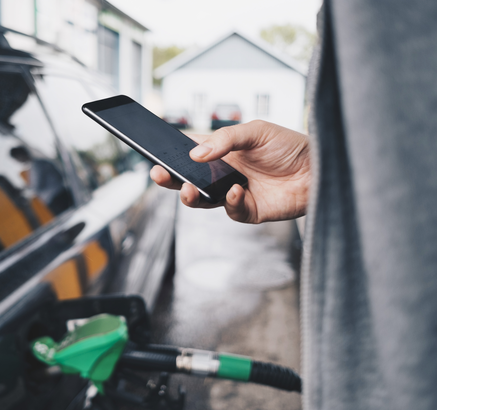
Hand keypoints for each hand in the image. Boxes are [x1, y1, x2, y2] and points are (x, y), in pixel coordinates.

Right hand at [150, 120, 310, 223]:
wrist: (320, 168)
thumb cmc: (290, 146)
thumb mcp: (256, 131)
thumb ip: (225, 139)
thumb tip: (195, 154)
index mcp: (222, 151)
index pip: (189, 151)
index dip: (171, 153)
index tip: (155, 152)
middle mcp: (224, 173)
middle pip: (187, 179)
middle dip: (169, 178)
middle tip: (158, 173)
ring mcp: (234, 193)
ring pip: (202, 200)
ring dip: (190, 196)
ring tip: (187, 188)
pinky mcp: (249, 210)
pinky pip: (231, 210)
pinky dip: (230, 202)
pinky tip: (237, 190)